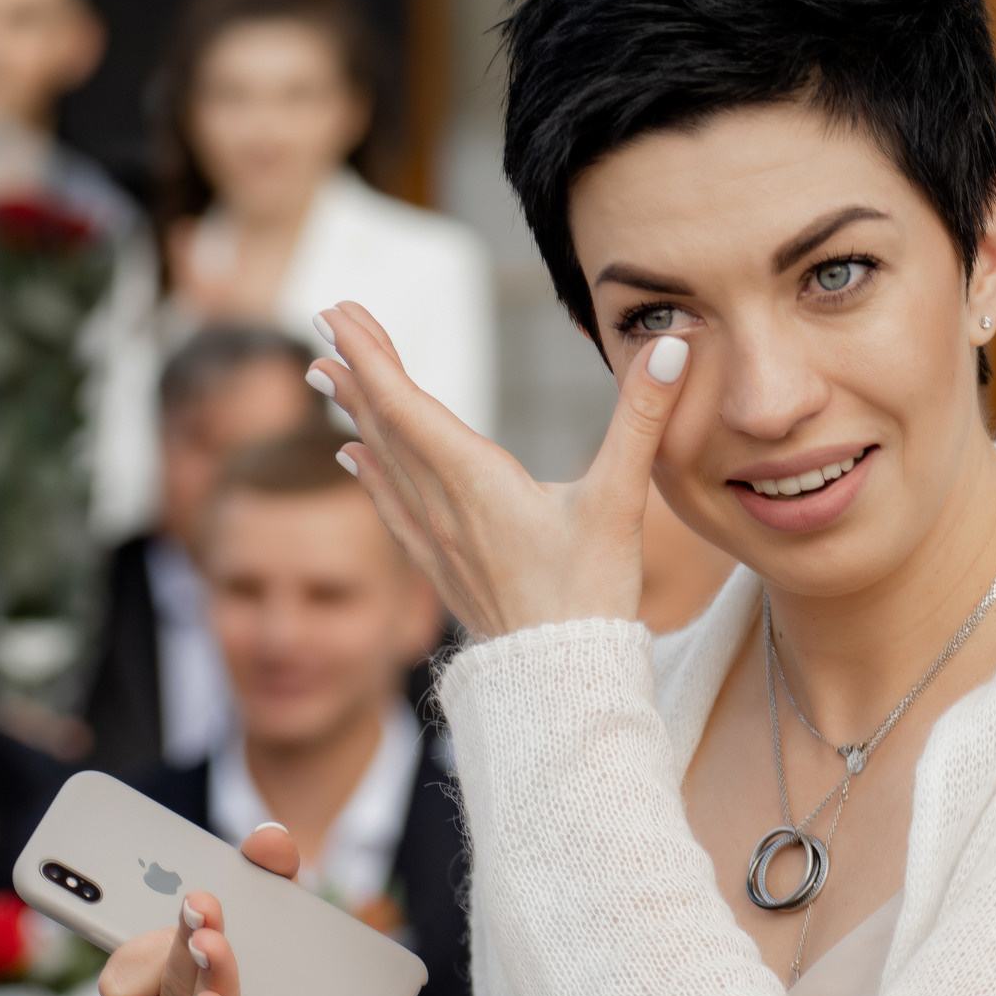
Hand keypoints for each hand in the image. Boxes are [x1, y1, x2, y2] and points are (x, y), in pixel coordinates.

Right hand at [101, 827, 388, 995]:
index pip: (139, 954)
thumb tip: (266, 838)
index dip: (118, 918)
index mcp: (182, 993)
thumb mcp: (302, 938)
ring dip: (197, 977)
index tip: (112, 875)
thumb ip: (281, 886)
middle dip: (176, 938)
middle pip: (166, 982)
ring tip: (208, 940)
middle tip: (195, 899)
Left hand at [311, 301, 689, 637]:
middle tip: (328, 319)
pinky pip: (393, 509)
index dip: (372, 354)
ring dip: (356, 414)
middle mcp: (444, 506)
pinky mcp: (444, 571)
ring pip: (383, 463)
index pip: (408, 403)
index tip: (341, 312)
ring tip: (325, 376)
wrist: (560, 683)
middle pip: (387, 425)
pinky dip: (368, 474)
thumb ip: (643, 418)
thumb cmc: (592, 596)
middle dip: (358, 368)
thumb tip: (670, 348)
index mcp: (476, 480)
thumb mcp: (622, 499)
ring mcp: (438, 541)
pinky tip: (353, 460)